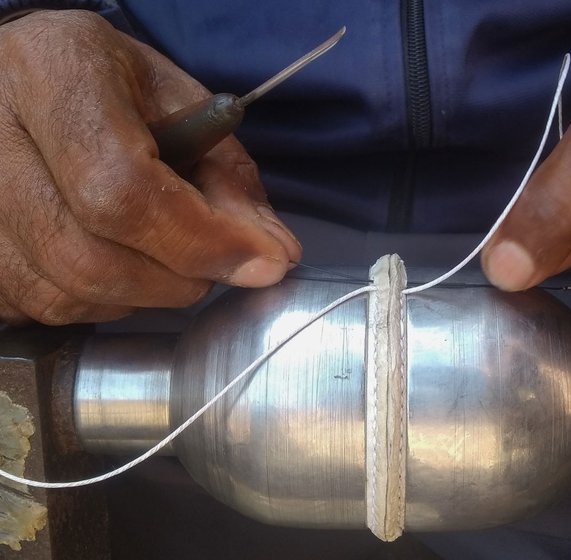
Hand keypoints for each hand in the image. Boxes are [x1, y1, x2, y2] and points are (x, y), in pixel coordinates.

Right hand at [0, 10, 299, 324]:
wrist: (30, 85)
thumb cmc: (115, 91)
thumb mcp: (185, 109)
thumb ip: (231, 181)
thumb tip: (273, 256)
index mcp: (54, 73)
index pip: (122, 188)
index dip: (200, 240)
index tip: (263, 261)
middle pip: (89, 257)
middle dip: (178, 279)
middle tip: (214, 262)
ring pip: (64, 293)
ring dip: (142, 295)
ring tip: (164, 254)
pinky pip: (40, 308)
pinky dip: (99, 302)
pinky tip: (116, 263)